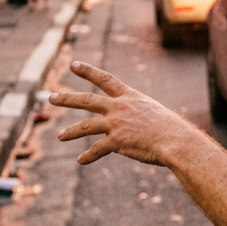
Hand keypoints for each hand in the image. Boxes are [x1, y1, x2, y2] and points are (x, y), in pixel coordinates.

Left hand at [50, 61, 189, 165]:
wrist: (175, 140)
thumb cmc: (171, 129)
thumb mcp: (154, 113)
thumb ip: (138, 115)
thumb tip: (132, 123)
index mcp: (130, 97)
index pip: (105, 79)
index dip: (88, 71)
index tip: (73, 64)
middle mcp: (120, 107)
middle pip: (87, 100)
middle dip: (67, 99)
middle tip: (51, 97)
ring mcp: (116, 124)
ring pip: (86, 126)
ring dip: (71, 132)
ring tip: (60, 137)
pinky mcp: (117, 142)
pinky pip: (97, 150)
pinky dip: (88, 156)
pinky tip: (80, 161)